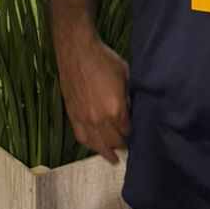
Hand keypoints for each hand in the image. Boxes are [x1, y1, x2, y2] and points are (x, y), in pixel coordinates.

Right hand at [57, 37, 129, 163]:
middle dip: (122, 145)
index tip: (137, 134)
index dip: (133, 133)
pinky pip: (82, 137)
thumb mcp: (126, 74)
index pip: (128, 131)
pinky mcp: (73, 115)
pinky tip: (95, 147)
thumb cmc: (104, 59)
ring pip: (97, 145)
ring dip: (106, 152)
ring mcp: (84, 119)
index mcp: (116, 109)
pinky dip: (90, 145)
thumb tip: (135, 106)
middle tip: (128, 147)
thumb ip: (131, 95)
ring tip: (113, 158)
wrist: (77, 50)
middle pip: (114, 142)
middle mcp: (99, 119)